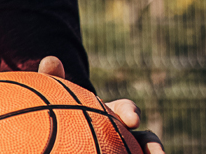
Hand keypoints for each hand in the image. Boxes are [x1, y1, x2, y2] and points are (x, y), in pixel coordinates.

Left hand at [37, 56, 165, 153]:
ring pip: (143, 153)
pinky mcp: (122, 152)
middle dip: (154, 147)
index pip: (127, 110)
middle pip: (146, 141)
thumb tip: (51, 61)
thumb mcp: (59, 95)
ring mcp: (125, 147)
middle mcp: (124, 134)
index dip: (131, 113)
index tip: (133, 121)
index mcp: (112, 113)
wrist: (65, 133)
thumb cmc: (63, 110)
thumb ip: (54, 79)